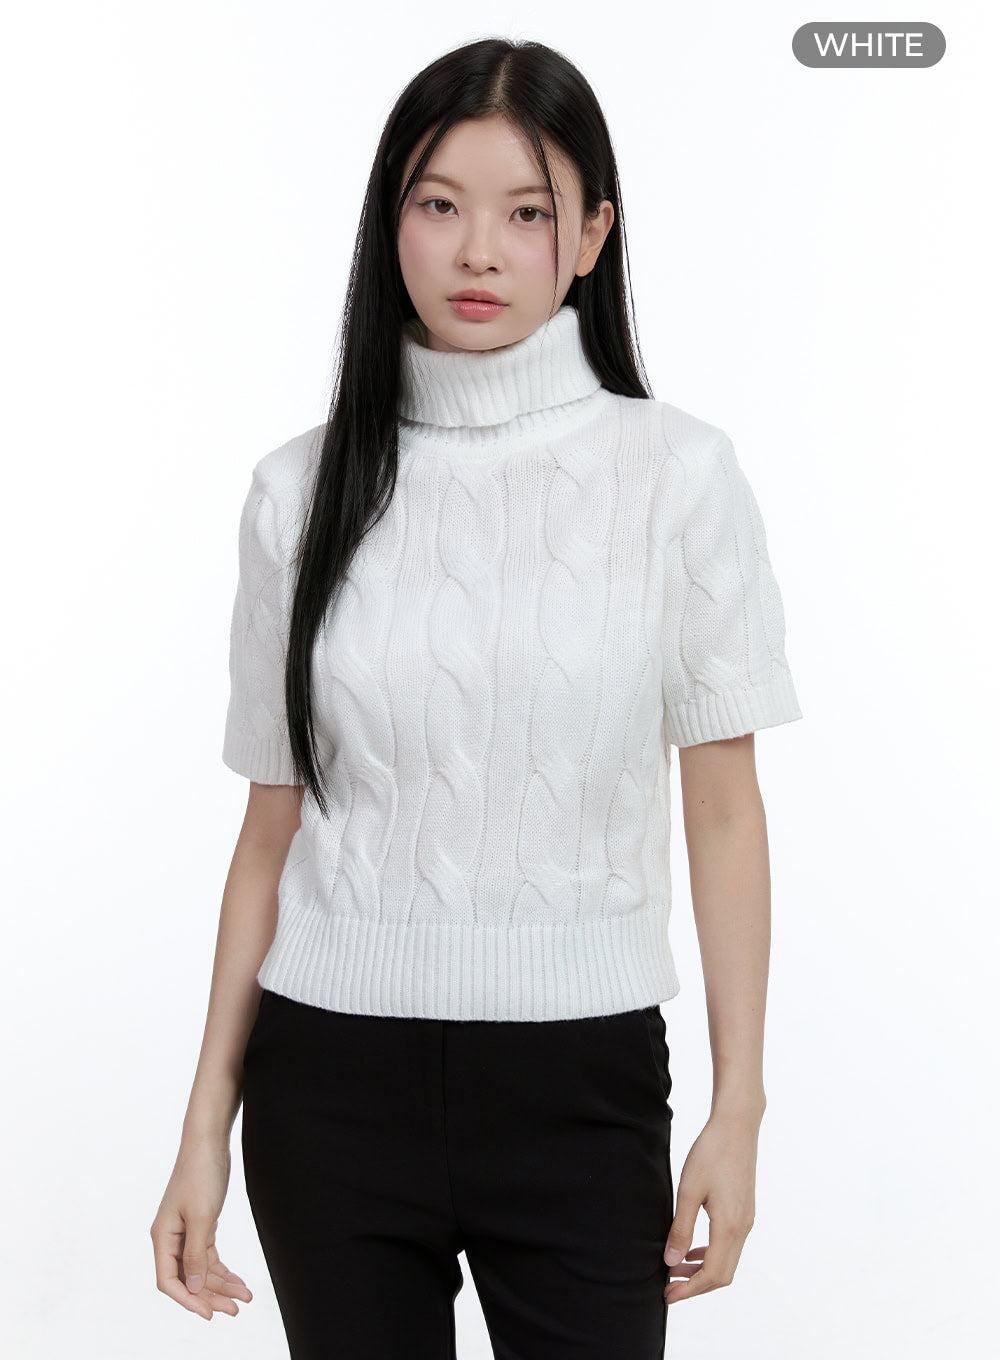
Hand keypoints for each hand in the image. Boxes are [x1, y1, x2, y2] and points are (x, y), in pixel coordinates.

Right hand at [150, 1137, 252, 1321]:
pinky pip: (209, 1257)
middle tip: (235, 1309)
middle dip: (211, 1295)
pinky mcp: (201, 1226)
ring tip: (244, 1298)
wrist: (209, 1143)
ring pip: (201, 1270)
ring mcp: (186, 1233)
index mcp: (162, 1237)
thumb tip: (192, 1288)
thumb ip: (195, 1254)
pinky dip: (223, 1270)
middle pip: (188, 1279)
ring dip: (221, 1285)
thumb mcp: (201, 1216)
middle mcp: (171, 1239)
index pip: (169, 1281)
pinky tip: (238, 1281)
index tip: (209, 1314)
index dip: (188, 1300)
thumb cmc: (200, 1174)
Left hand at [662, 1110, 760, 1303]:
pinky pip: (730, 1245)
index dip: (689, 1290)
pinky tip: (693, 1249)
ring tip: (675, 1268)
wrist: (737, 1126)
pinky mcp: (745, 1211)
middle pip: (723, 1274)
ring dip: (703, 1270)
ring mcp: (747, 1220)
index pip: (713, 1275)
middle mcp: (743, 1228)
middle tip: (668, 1288)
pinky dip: (711, 1255)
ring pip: (727, 1261)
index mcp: (729, 1226)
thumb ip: (681, 1228)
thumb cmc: (711, 1153)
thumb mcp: (689, 1190)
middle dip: (695, 1285)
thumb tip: (671, 1262)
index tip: (667, 1296)